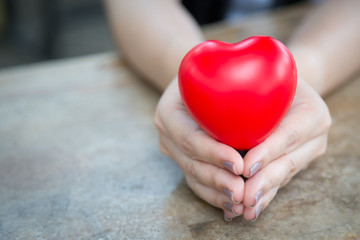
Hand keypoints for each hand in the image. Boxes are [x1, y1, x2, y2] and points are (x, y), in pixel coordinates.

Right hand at [154, 77, 244, 220]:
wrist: (202, 82)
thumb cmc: (216, 72)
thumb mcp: (218, 70)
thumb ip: (230, 87)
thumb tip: (264, 109)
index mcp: (170, 112)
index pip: (189, 137)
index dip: (213, 153)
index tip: (240, 164)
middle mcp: (168, 134)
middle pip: (191, 162)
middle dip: (217, 180)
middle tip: (243, 192)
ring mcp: (175, 150)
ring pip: (194, 177)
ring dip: (218, 193)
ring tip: (242, 203)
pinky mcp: (186, 160)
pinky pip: (198, 182)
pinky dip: (215, 195)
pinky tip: (233, 205)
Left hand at [241, 78, 331, 220]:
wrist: (283, 88)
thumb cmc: (268, 80)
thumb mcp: (265, 79)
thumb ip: (252, 96)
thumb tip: (221, 120)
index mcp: (311, 112)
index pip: (288, 134)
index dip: (267, 152)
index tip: (245, 168)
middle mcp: (315, 134)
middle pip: (288, 161)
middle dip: (264, 181)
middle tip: (243, 197)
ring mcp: (308, 152)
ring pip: (283, 176)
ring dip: (263, 194)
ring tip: (245, 208)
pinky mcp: (296, 162)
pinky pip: (279, 180)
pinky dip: (263, 194)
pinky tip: (249, 207)